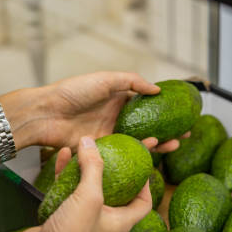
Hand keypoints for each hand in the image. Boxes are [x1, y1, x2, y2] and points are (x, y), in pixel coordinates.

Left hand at [0, 72, 185, 156]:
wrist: (45, 114)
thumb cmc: (72, 92)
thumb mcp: (105, 79)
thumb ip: (132, 81)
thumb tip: (157, 89)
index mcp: (117, 98)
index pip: (146, 105)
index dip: (164, 110)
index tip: (182, 114)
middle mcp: (115, 116)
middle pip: (147, 125)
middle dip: (168, 131)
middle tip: (186, 135)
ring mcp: (109, 133)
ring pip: (139, 141)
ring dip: (159, 143)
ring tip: (175, 144)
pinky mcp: (101, 149)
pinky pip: (124, 152)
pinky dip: (140, 150)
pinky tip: (154, 149)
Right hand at [0, 136, 151, 231]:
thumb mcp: (90, 197)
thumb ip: (93, 168)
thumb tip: (91, 142)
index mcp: (120, 222)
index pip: (143, 203)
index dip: (145, 185)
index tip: (141, 166)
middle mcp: (104, 221)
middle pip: (115, 192)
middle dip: (111, 170)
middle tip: (111, 151)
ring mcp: (82, 219)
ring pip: (88, 188)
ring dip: (86, 168)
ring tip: (85, 148)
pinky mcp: (62, 215)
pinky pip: (68, 190)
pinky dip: (66, 174)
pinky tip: (63, 157)